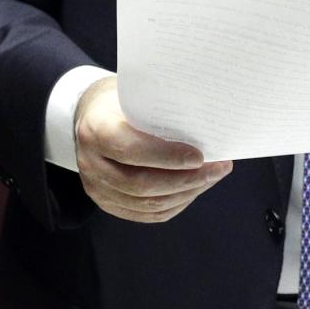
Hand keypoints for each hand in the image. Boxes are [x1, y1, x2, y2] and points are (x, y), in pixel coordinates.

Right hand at [74, 76, 232, 222]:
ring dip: (186, 194)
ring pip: (147, 204)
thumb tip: (206, 125)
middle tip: (218, 168)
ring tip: (212, 177)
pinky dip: (175, 204)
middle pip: (142, 184)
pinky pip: (145, 214)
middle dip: (187, 180)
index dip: (167, 157)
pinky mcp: (107, 203)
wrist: (91, 116)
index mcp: (95, 130)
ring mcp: (97, 188)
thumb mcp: (134, 94)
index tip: (200, 156)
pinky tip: (194, 190)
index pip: (131, 150)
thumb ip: (160, 110)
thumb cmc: (120, 100)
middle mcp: (91, 164)